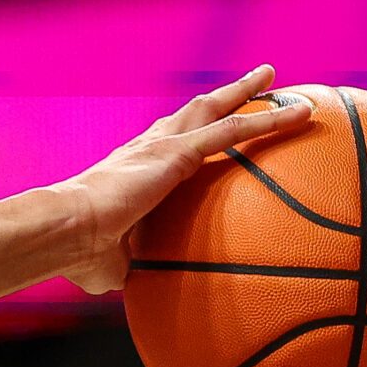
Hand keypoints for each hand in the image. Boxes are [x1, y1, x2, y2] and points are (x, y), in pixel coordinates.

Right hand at [51, 66, 314, 294]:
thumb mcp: (112, 263)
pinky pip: (235, 131)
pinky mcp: (178, 153)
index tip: (207, 124)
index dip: (190, 131)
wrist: (65, 232)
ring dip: (246, 93)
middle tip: (252, 82)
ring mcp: (163, 146)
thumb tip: (143, 289)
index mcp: (132, 170)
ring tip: (272, 77)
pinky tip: (300, 114)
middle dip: (223, 96)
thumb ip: (133, 267)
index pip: (168, 143)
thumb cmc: (79, 252)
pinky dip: (269, 120)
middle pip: (194, 113)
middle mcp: (148, 148)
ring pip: (215, 110)